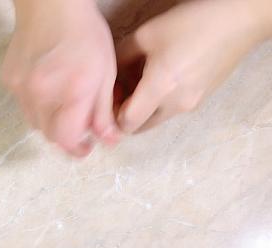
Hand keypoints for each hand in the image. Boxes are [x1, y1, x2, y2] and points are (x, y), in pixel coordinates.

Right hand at [2, 0, 119, 155]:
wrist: (50, 5)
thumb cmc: (83, 33)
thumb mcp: (104, 72)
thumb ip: (103, 110)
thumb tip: (107, 139)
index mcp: (70, 92)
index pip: (66, 139)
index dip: (76, 149)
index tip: (85, 148)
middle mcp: (41, 94)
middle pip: (50, 134)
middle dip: (65, 135)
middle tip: (80, 127)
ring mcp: (20, 87)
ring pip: (35, 122)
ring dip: (50, 121)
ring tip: (64, 104)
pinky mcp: (9, 80)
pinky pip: (23, 104)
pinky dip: (37, 104)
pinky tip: (48, 86)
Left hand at [116, 0, 271, 132]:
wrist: (237, 21)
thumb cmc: (191, 23)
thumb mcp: (145, 35)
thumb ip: (120, 58)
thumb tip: (108, 74)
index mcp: (161, 88)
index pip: (127, 123)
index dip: (111, 116)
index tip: (108, 98)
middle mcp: (177, 104)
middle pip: (140, 127)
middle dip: (125, 115)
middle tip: (120, 92)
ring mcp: (192, 104)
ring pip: (156, 119)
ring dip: (143, 109)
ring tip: (139, 82)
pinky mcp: (202, 100)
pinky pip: (172, 110)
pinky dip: (160, 102)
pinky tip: (159, 78)